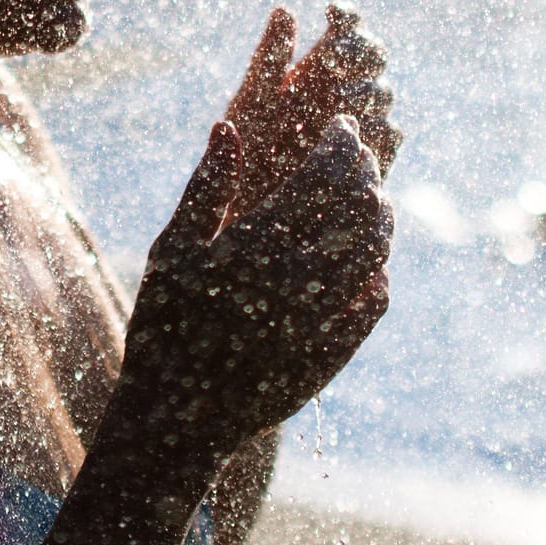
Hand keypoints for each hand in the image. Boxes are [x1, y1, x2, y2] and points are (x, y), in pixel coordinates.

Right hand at [112, 118, 392, 461]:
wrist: (177, 418)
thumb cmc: (165, 325)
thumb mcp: (172, 250)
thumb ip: (205, 187)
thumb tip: (228, 127)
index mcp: (259, 243)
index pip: (325, 173)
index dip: (341, 141)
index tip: (340, 126)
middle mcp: (299, 277)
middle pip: (360, 205)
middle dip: (366, 169)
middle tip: (359, 154)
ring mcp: (322, 317)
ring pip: (376, 250)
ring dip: (381, 214)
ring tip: (371, 197)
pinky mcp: (334, 351)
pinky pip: (375, 301)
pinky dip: (380, 269)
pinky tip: (371, 259)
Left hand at [225, 4, 400, 221]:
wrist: (251, 214)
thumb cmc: (242, 156)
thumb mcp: (250, 104)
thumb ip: (269, 59)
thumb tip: (285, 9)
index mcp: (316, 69)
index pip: (348, 29)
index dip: (346, 18)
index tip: (330, 13)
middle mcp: (344, 91)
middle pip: (373, 55)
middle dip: (357, 52)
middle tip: (331, 60)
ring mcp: (363, 124)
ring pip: (382, 93)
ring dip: (363, 88)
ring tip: (335, 98)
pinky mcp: (375, 158)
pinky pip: (389, 135)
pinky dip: (374, 127)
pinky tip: (351, 132)